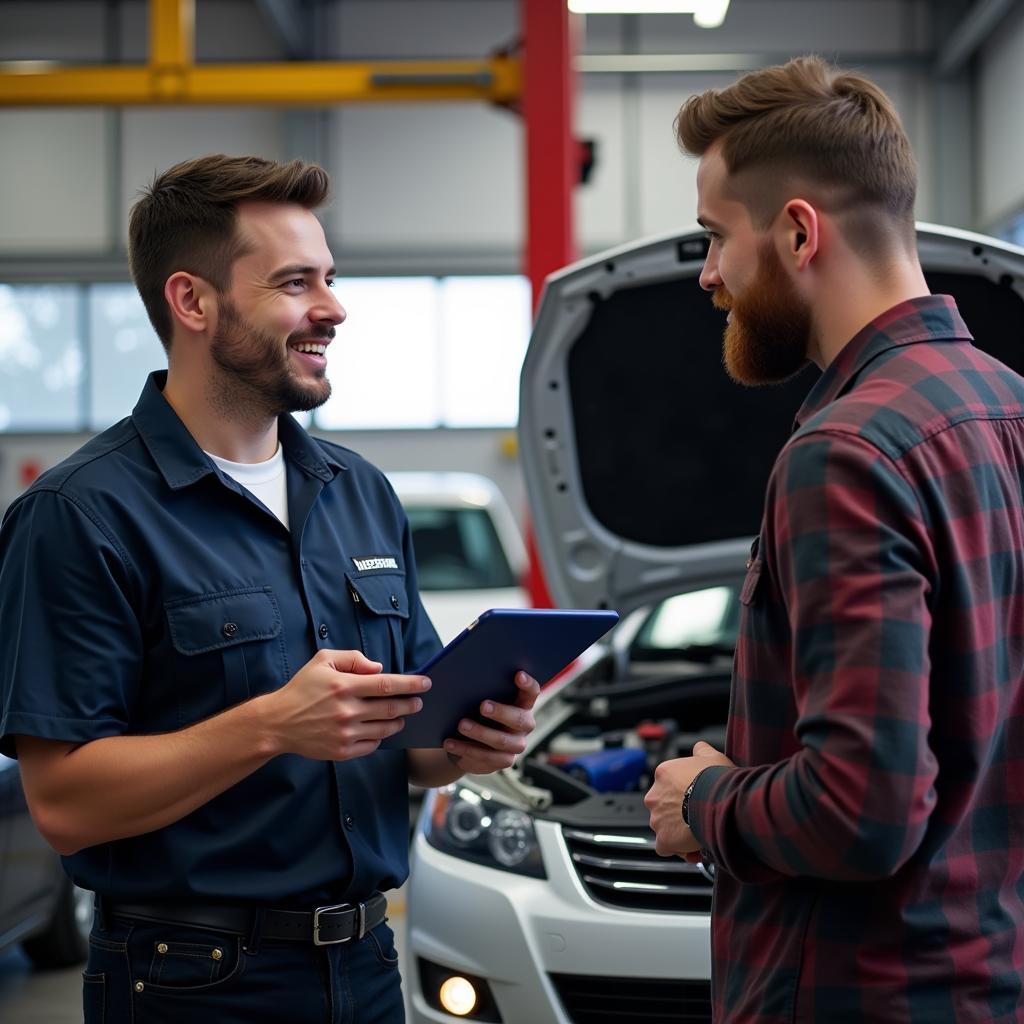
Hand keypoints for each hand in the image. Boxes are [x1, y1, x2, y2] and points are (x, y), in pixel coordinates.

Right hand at [264, 648, 430, 761]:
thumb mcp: (323, 661)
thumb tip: (379, 668)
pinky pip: (373, 744)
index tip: (427, 683)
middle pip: (392, 708)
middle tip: (419, 701)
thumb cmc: (302, 688)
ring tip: (402, 715)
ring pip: (386, 728)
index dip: (411, 684)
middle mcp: (347, 711)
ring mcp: (345, 733)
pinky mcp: (342, 752)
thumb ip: (353, 659)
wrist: (278, 723)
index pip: (388, 684)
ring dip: (399, 721)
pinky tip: (380, 728)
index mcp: (344, 686)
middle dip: (411, 704)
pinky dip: (381, 736)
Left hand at [442, 671, 539, 773]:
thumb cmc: (475, 711)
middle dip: (501, 712)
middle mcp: (524, 725)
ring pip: (502, 741)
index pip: (532, 692)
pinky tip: (450, 743)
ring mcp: (516, 745)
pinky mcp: (503, 761)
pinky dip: (466, 749)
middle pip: (519, 719)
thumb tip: (466, 679)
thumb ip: (481, 690)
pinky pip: (486, 758)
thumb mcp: (479, 699)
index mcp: (523, 704)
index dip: (528, 684)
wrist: (467, 740)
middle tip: (482, 706)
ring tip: (462, 725)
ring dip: (481, 733)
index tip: (518, 674)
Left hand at [643, 741, 732, 857]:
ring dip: (678, 831)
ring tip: (698, 832)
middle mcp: (655, 795)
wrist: (719, 800)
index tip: (695, 800)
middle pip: (663, 807)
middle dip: (678, 813)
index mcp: (664, 774)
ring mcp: (657, 818)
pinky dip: (677, 848)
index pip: (668, 787)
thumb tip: (699, 747)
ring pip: (663, 827)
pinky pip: (665, 847)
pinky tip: (692, 846)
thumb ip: (702, 751)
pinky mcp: (663, 838)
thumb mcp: (712, 756)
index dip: (682, 795)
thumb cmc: (716, 780)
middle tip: (697, 817)